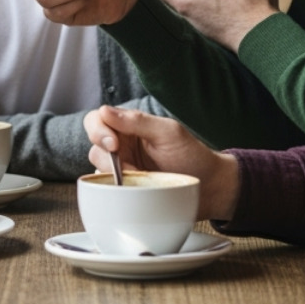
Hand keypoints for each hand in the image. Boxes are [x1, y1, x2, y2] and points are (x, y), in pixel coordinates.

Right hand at [85, 105, 240, 220]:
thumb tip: (105, 111)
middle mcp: (122, 145)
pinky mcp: (125, 191)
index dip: (98, 130)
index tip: (113, 144)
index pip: (97, 119)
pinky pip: (107, 190)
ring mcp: (123, 169)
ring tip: (139, 180)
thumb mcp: (168, 133)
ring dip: (113, 176)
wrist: (210, 188)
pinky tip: (134, 192)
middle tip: (127, 167)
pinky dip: (115, 192)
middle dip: (105, 156)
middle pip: (93, 145)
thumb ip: (137, 121)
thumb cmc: (192, 156)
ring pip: (97, 169)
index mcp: (129, 126)